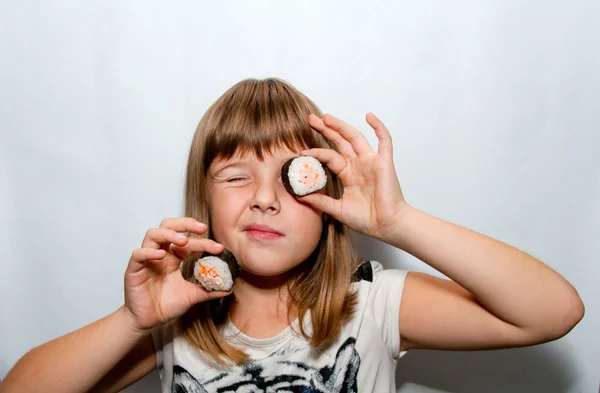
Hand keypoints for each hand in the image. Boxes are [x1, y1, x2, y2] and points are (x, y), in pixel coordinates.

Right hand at [123, 218, 228, 332]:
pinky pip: (138, 254)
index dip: (204, 242)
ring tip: (183, 241)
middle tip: (202, 228)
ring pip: (153, 235)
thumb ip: (209, 290)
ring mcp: (146, 260)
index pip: (188, 242)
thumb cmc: (165, 306)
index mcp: (172, 258)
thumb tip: (229, 287)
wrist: (147, 323)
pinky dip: (149, 252)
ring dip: (169, 234)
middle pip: (168, 226)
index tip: (219, 248)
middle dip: (185, 224)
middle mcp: (160, 254)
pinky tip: (161, 255)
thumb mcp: (192, 296)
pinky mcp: (133, 270)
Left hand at [299, 113, 407, 239]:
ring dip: (341, 126)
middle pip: (340, 142)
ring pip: (355, 137)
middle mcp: (359, 165)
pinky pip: (384, 140)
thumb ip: (320, 202)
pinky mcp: (384, 162)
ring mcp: (371, 162)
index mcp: (348, 175)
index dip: (316, 153)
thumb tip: (300, 196)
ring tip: (327, 117)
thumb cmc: (367, 219)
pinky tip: (369, 116)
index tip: (302, 152)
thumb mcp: (337, 209)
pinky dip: (378, 127)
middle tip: (311, 119)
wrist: (386, 226)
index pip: (330, 157)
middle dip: (326, 130)